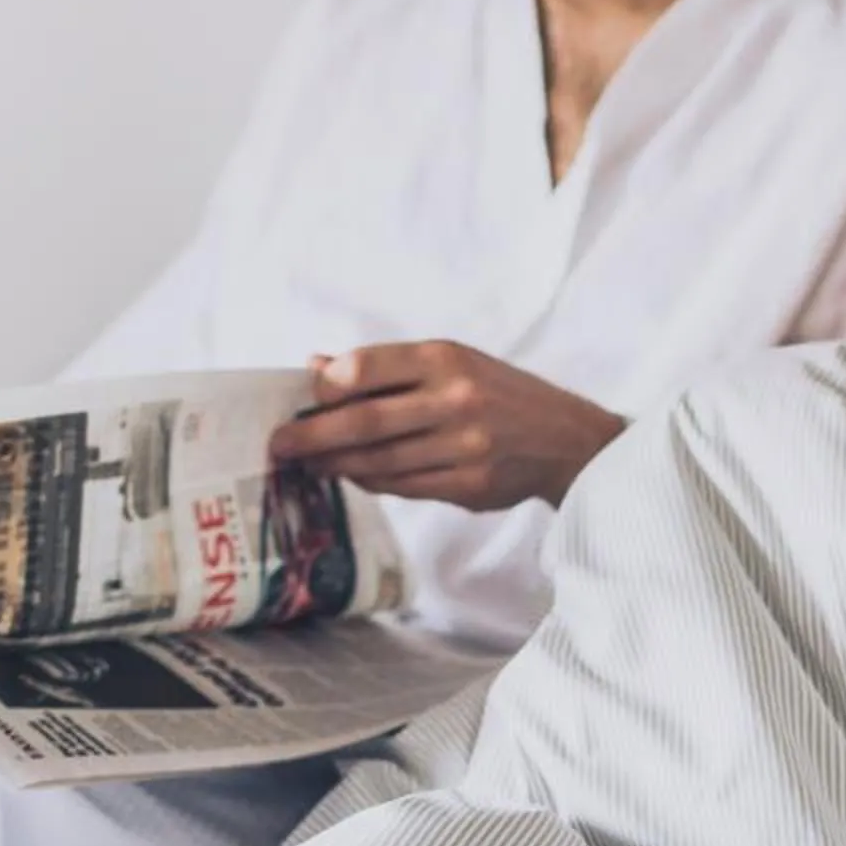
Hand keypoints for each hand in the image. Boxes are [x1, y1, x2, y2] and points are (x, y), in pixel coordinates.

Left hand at [267, 342, 626, 511]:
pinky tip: (352, 476)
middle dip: (313, 435)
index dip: (326, 384)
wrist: (565, 439)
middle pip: (365, 420)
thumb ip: (386, 366)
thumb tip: (316, 366)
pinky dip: (372, 482)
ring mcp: (464, 446)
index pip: (369, 367)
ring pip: (380, 461)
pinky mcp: (469, 485)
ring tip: (310, 464)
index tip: (301, 396)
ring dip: (337, 465)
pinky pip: (404, 487)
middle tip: (280, 444)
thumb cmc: (498, 394)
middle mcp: (455, 400)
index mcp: (446, 358)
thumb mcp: (451, 362)